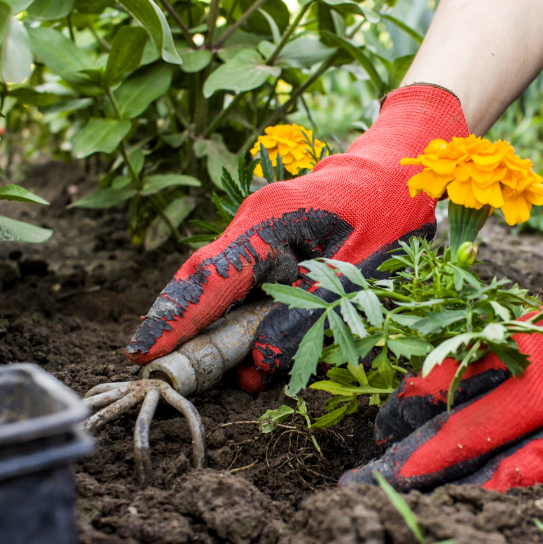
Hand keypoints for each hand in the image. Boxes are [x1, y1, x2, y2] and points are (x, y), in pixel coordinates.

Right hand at [126, 85, 468, 391]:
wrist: (399, 172)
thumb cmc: (386, 216)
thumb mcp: (356, 278)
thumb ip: (305, 322)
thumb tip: (258, 364)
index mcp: (269, 224)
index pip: (209, 280)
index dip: (175, 320)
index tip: (143, 352)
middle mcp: (251, 225)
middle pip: (202, 284)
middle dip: (180, 328)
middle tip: (157, 368)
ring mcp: (256, 233)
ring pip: (223, 290)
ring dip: (217, 332)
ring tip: (215, 371)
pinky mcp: (268, 245)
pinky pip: (244, 287)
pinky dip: (241, 320)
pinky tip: (248, 351)